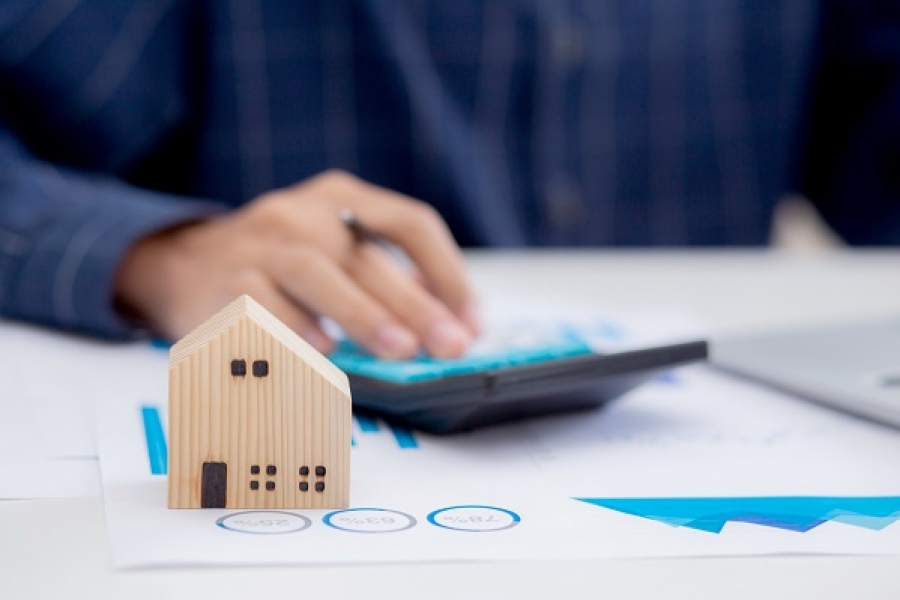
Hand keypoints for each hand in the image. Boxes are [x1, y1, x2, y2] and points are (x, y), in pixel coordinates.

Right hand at [114, 171, 479, 358]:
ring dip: (363, 313)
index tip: (472, 320)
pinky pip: (263, 303)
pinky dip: (296, 327)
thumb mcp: (333, 250)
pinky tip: (325, 353)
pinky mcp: (226, 278)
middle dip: (416, 304)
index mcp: (342, 198)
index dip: (447, 272)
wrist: (184, 261)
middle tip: (450, 346)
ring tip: (402, 351)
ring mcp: (261, 242)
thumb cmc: (280, 264)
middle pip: (368, 256)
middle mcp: (304, 212)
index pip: (409, 223)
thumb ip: (382, 276)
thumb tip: (446, 322)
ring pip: (317, 272)